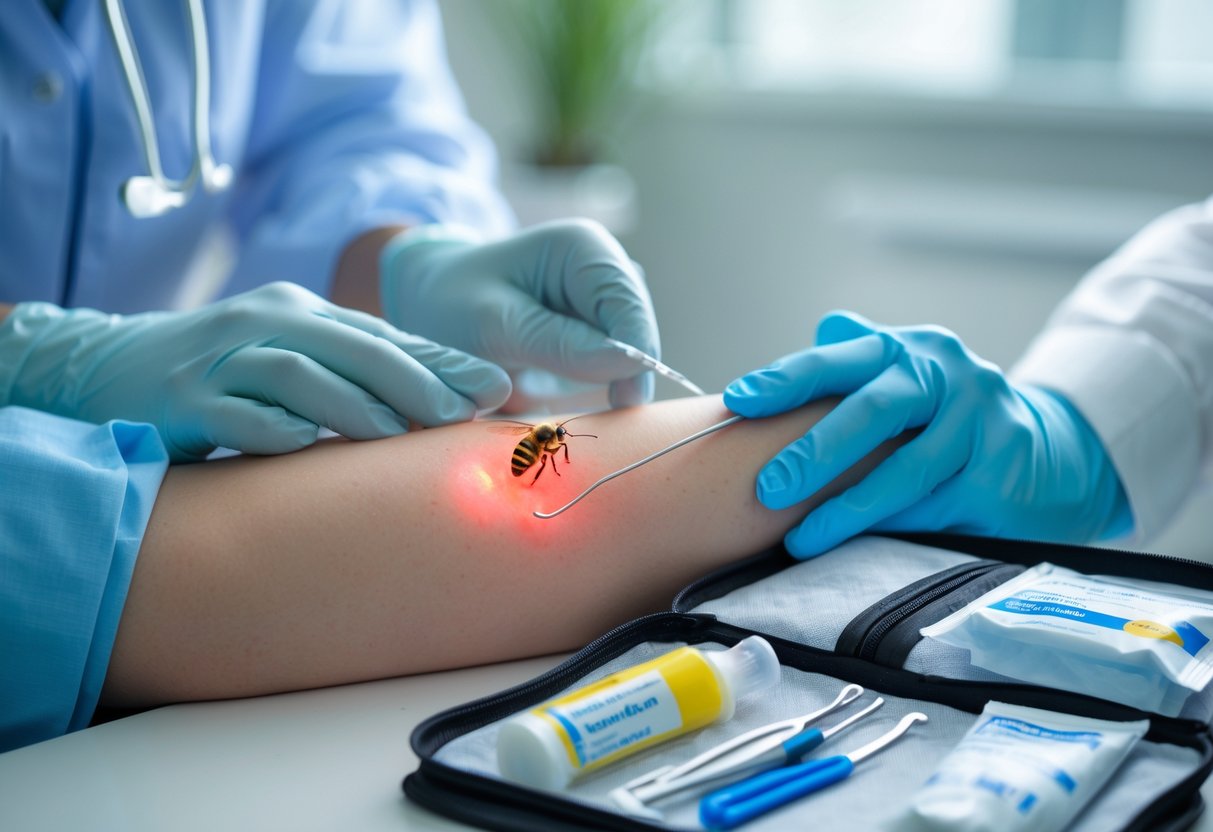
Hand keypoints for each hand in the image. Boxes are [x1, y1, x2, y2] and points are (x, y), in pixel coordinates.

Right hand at [0, 282, 510, 461]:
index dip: (442, 361)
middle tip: (460, 412)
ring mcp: (219, 359)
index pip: (384, 335)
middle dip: (412, 379)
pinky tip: (303, 442)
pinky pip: (229, 410)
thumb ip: (354, 372)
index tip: (498, 388)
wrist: (104, 366)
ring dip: (351, 403)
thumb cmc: (220, 371)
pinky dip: (267, 425)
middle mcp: (264, 323)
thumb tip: (441, 401)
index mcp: (300, 312)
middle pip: (350, 347)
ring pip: (296, 373)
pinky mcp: (179, 399)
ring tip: (398, 433)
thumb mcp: (290, 357)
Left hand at [380, 219, 659, 407]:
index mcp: (583, 248)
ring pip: (635, 359)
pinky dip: (597, 393)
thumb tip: (630, 364)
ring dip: (608, 389)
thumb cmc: (452, 306)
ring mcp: (608, 302)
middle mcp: (606, 268)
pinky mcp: (604, 332)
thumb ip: (561, 344)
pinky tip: (565, 401)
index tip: (617, 403)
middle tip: (581, 421)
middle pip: (641, 336)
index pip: (632, 310)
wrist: (433, 307)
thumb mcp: (495, 327)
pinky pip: (618, 371)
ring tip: (561, 408)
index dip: (633, 360)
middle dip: (621, 377)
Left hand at [723, 311, 1130, 556]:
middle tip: (767, 489)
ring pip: (905, 473)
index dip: (785, 381)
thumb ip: (851, 361)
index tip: (737, 403)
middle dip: (814, 454)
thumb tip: (795, 350)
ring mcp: (982, 426)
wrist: (1053, 450)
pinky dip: (893, 533)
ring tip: (800, 540)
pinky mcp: (1001, 478)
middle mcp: (949, 378)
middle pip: (873, 413)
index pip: (838, 359)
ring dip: (847, 511)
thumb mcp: (906, 376)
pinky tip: (857, 551)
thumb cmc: (947, 417)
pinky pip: (936, 511)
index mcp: (910, 351)